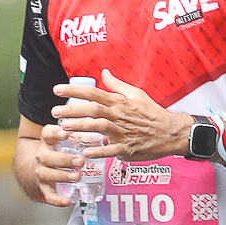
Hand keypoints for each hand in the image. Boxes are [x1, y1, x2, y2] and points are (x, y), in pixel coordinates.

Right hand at [33, 125, 83, 206]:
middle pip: (46, 156)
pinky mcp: (44, 188)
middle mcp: (42, 156)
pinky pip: (48, 195)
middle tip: (80, 161)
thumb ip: (84, 139)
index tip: (66, 133)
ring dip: (62, 176)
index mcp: (48, 142)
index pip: (47, 134)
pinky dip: (57, 200)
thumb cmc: (61, 151)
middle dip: (64, 159)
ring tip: (77, 176)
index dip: (55, 133)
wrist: (45, 167)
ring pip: (47, 174)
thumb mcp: (69, 142)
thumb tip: (104, 139)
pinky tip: (67, 201)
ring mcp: (42, 172)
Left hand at [53, 70, 192, 162]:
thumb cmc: (152, 112)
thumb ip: (117, 84)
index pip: (93, 93)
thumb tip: (104, 72)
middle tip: (54, 112)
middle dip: (72, 110)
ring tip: (64, 128)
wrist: (171, 132)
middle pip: (93, 110)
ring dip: (81, 128)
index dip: (73, 91)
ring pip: (99, 128)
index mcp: (119, 102)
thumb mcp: (136, 94)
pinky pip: (111, 150)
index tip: (57, 90)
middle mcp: (119, 115)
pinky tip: (85, 152)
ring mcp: (123, 132)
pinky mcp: (127, 149)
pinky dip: (99, 151)